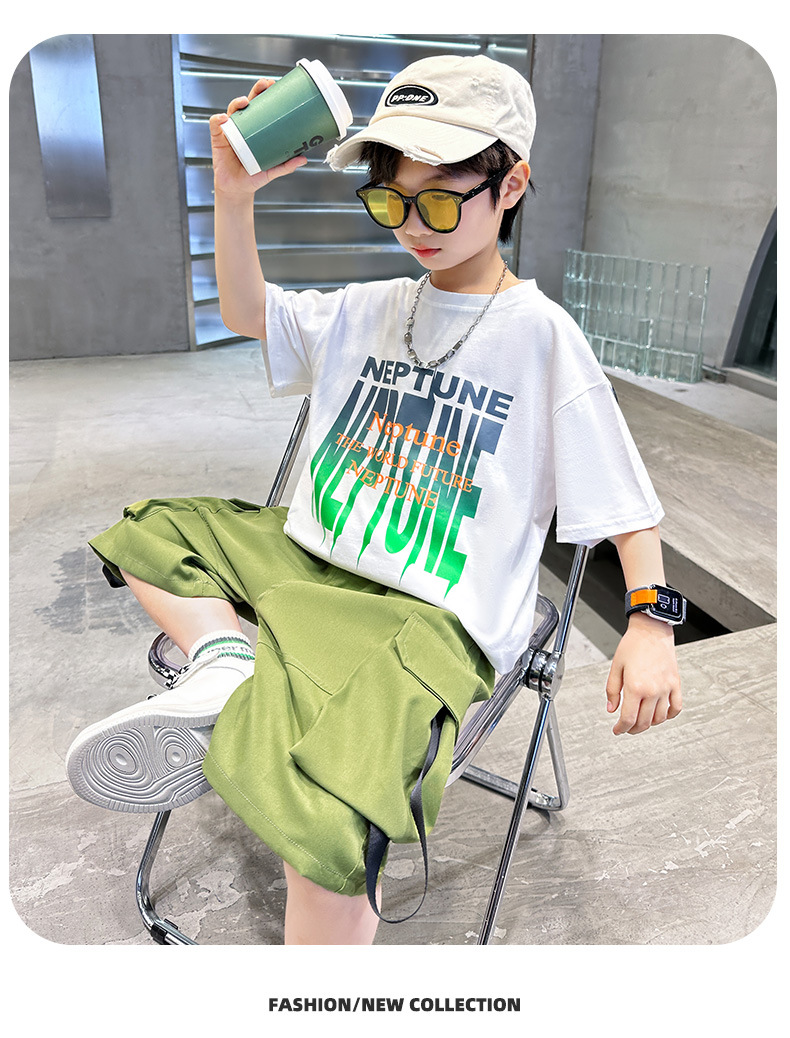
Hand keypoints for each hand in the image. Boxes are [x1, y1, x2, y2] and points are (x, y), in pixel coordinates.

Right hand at [209, 77, 307, 200]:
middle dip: (255, 91)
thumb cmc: (253, 176)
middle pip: (247, 103)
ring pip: (232, 110)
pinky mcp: (217, 139)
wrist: (238, 190)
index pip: (260, 107)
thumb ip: (286, 165)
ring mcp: (229, 131)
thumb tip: (304, 158)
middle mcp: (242, 126)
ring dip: (237, 102)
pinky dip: (218, 120)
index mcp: (255, 130)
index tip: (274, 85)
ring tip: (245, 102)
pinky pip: (215, 125)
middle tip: (264, 85)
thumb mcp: (271, 171)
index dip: (265, 95)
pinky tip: (224, 118)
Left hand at [605, 612, 681, 734]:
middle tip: (626, 728)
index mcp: (635, 687)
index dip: (621, 728)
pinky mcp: (676, 684)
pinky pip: (676, 708)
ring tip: (641, 720)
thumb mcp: (615, 667)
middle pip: (644, 722)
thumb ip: (612, 690)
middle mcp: (652, 690)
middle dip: (633, 729)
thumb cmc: (632, 645)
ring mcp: (666, 688)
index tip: (617, 730)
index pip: (628, 718)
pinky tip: (660, 715)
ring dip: (649, 724)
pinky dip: (668, 716)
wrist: (652, 630)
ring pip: (659, 718)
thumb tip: (611, 709)